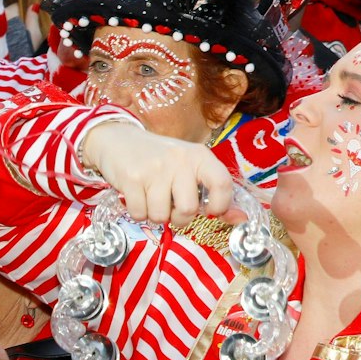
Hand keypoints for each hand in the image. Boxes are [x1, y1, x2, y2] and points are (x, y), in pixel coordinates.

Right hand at [80, 120, 240, 227]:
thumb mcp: (190, 168)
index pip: (223, 183)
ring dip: (156, 215)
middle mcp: (181, 160)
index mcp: (200, 156)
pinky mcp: (132, 178)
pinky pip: (139, 214)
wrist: (119, 140)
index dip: (221, 206)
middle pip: (188, 209)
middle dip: (180, 218)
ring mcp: (155, 169)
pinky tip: (138, 196)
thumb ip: (215, 193)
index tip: (211, 211)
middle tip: (172, 207)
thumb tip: (241, 219)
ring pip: (161, 216)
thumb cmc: (160, 159)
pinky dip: (138, 213)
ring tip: (152, 198)